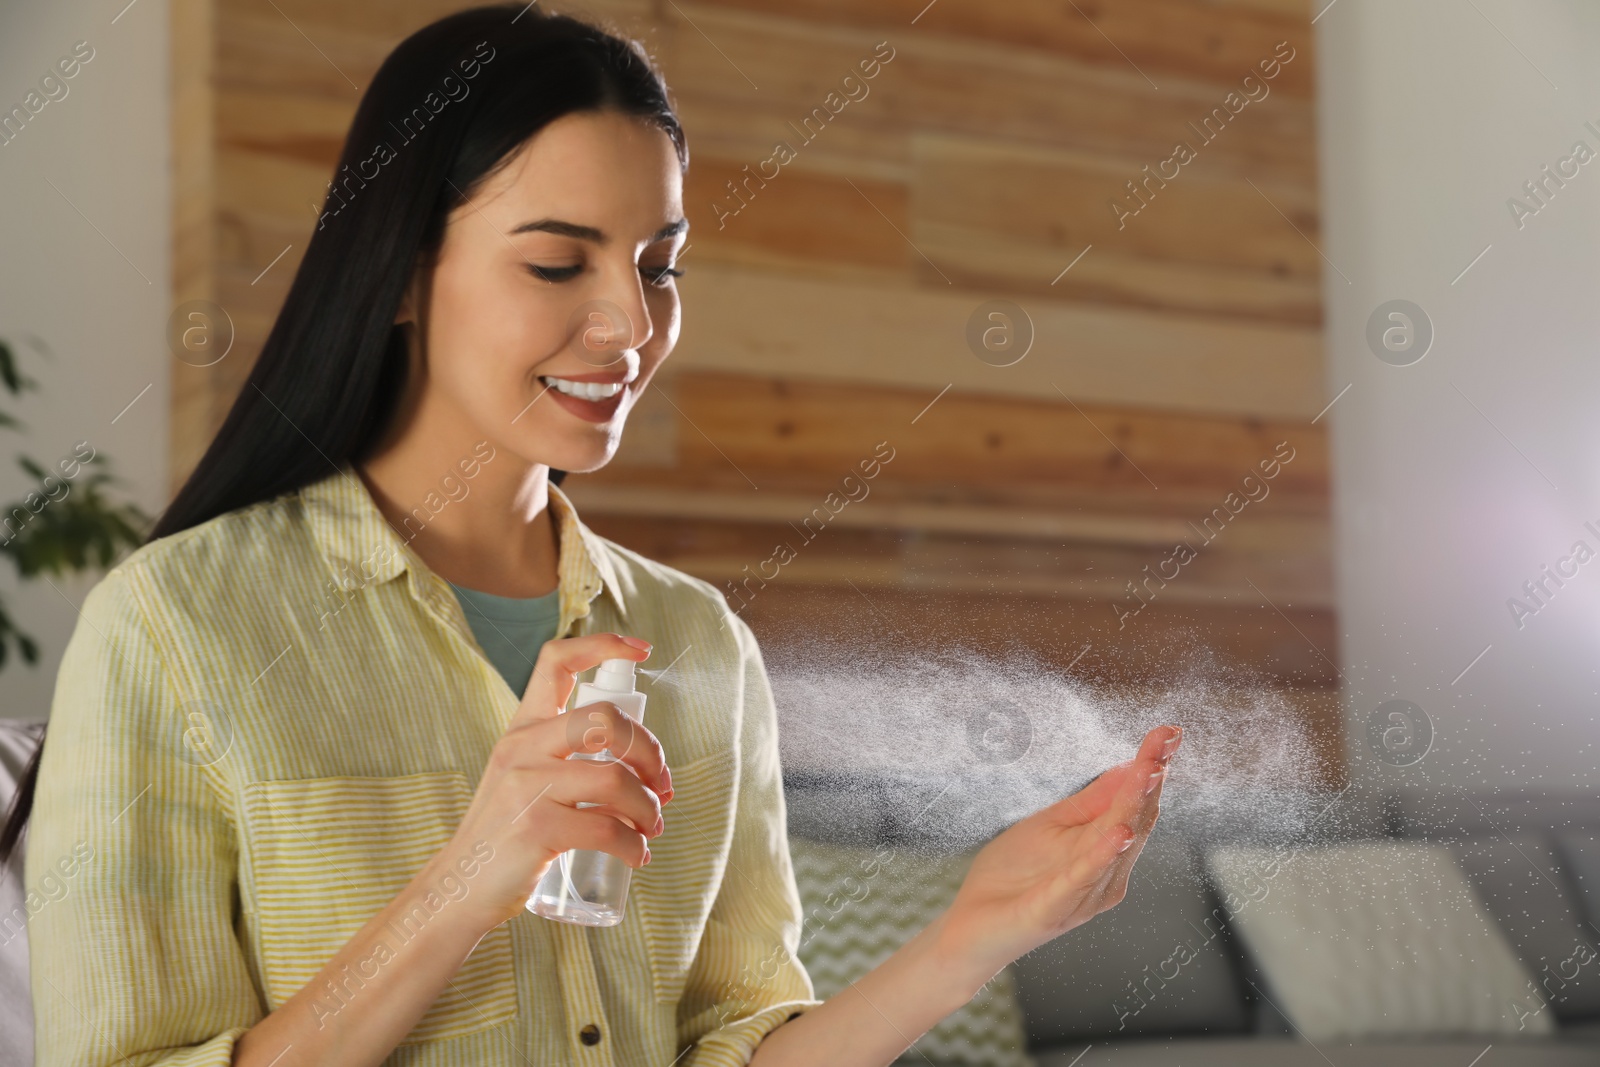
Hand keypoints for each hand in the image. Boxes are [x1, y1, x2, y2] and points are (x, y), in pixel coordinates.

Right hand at [430, 633, 672, 930]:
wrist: (460, 889)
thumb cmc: (507, 837)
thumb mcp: (525, 781)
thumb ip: (569, 762)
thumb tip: (647, 771)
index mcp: (522, 729)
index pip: (556, 661)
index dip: (603, 645)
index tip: (643, 650)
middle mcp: (521, 748)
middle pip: (605, 720)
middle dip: (649, 751)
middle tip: (661, 787)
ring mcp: (525, 786)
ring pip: (614, 779)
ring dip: (648, 807)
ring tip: (651, 828)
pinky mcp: (534, 827)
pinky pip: (606, 828)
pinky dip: (632, 845)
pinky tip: (635, 856)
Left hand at [939, 724, 1181, 980]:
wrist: (970, 930)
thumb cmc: (1012, 878)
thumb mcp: (1051, 826)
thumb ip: (1092, 802)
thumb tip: (1131, 765)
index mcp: (1105, 853)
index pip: (1137, 804)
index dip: (1153, 768)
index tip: (1169, 732)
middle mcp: (1105, 877)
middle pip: (1134, 820)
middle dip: (1149, 779)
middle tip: (1165, 742)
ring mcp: (1083, 896)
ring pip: (1115, 846)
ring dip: (1133, 807)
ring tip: (1149, 772)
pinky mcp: (1053, 910)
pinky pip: (1080, 879)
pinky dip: (1101, 856)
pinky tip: (1119, 833)